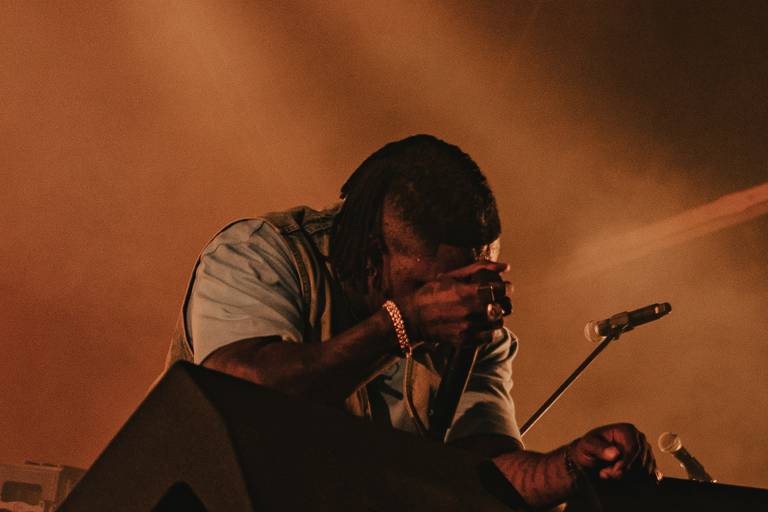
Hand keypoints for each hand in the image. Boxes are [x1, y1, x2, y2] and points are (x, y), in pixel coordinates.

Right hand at [397, 260, 511, 347]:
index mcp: (467, 292)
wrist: (411, 317)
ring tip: (488, 311)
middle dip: (503, 301)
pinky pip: (489, 336)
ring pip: (498, 323)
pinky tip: (480, 323)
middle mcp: (469, 311)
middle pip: (503, 307)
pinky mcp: (465, 340)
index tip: (504, 286)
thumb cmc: (431, 293)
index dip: (506, 287)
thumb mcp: (452, 276)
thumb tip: (506, 267)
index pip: (500, 290)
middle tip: (497, 298)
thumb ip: (479, 269)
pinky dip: (488, 330)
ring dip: (496, 316)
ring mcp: (468, 328)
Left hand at [569, 423, 656, 480]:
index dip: (626, 462)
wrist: (592, 456)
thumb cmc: (590, 447)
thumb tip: (615, 453)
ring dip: (626, 478)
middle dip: (623, 472)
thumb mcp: (588, 445)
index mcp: (628, 430)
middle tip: (604, 473)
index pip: (634, 449)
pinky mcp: (648, 465)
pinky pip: (648, 478)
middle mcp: (640, 440)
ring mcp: (646, 452)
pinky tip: (619, 479)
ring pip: (644, 472)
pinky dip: (634, 482)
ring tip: (607, 473)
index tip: (615, 471)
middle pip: (640, 462)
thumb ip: (599, 448)